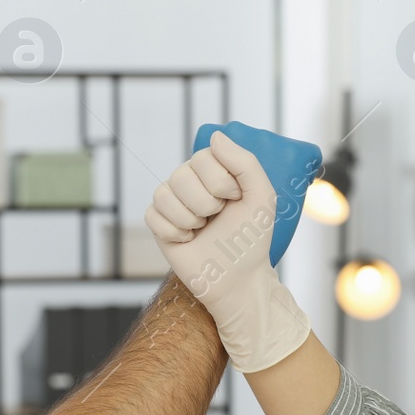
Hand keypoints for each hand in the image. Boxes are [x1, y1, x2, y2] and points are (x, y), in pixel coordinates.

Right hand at [145, 131, 311, 372]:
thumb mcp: (262, 197)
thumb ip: (245, 162)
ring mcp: (173, 202)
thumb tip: (216, 136)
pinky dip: (174, 232)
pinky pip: (153, 215)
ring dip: (190, 219)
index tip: (235, 199)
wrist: (238, 279)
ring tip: (203, 229)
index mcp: (215, 170)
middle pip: (182, 174)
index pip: (204, 156)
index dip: (222, 181)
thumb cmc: (251, 238)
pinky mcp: (158, 224)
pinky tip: (188, 240)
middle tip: (218, 218)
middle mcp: (190, 181)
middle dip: (207, 203)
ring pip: (165, 194)